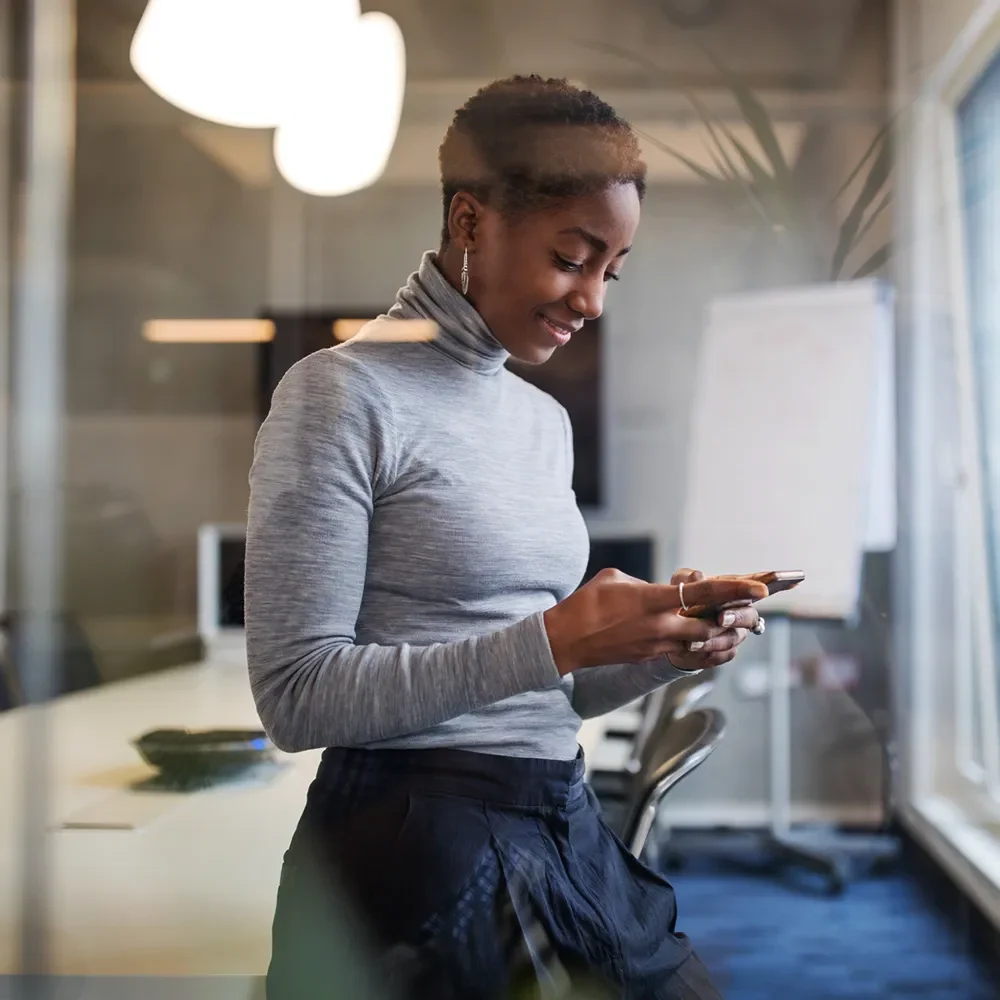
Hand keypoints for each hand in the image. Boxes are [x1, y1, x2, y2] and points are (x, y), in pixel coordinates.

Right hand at [543, 567, 766, 675]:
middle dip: (737, 620)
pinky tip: (716, 644)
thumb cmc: (587, 603)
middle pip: (713, 626)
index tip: (759, 588)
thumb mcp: (616, 578)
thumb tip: (665, 590)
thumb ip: (647, 583)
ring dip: (724, 637)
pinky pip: (686, 655)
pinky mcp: (649, 657)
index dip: (734, 590)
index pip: (702, 594)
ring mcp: (656, 645)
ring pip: (703, 645)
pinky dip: (705, 649)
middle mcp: (660, 626)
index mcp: (652, 600)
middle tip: (754, 613)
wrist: (565, 639)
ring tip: (740, 629)